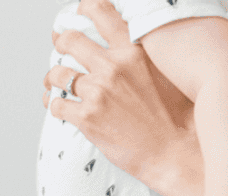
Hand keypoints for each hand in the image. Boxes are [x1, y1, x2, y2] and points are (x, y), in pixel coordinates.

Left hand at [42, 0, 196, 183]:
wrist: (175, 150)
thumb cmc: (175, 115)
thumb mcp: (165, 72)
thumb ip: (141, 56)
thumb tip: (125, 48)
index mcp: (134, 51)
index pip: (103, 14)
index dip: (84, 10)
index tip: (77, 14)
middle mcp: (113, 67)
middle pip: (70, 40)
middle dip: (60, 42)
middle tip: (59, 47)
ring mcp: (98, 92)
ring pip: (57, 74)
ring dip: (51, 77)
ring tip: (53, 82)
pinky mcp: (86, 118)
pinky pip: (55, 104)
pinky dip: (52, 104)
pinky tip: (58, 106)